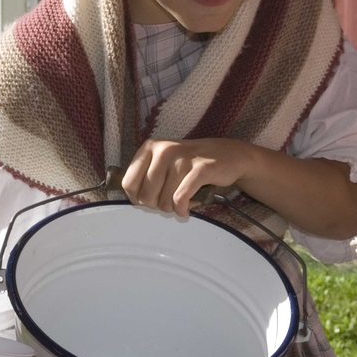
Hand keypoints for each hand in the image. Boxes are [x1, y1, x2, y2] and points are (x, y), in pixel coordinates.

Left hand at [121, 138, 255, 217]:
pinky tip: (187, 209)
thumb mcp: (163, 163)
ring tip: (183, 201)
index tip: (151, 200)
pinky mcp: (201, 168)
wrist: (228, 154)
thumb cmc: (190, 164)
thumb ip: (146, 178)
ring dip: (174, 208)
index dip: (138, 199)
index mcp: (150, 147)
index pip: (128, 183)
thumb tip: (136, 201)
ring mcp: (182, 158)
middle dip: (157, 206)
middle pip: (146, 196)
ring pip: (164, 201)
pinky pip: (181, 198)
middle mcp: (164, 150)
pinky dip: (183, 209)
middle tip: (170, 202)